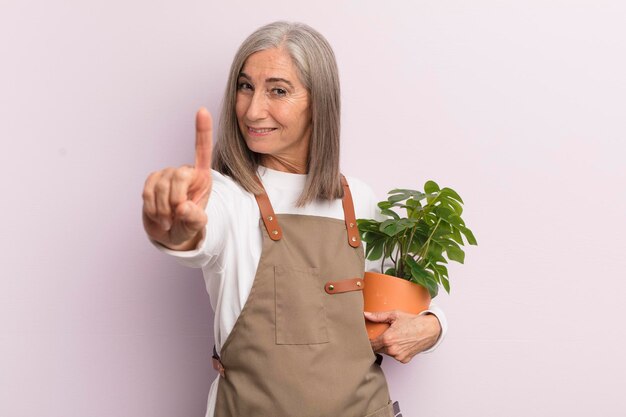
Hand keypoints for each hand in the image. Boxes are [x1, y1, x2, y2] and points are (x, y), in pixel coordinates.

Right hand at [142, 108, 212, 249]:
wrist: (170, 233)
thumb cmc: (188, 226)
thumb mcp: (196, 226)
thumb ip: (195, 219)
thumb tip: (183, 207)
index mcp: (203, 177)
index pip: (202, 151)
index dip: (202, 131)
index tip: (202, 110)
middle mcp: (185, 172)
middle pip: (179, 174)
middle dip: (176, 198)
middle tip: (177, 215)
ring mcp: (167, 175)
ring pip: (160, 185)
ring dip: (163, 208)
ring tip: (169, 220)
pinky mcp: (152, 181)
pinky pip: (148, 191)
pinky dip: (152, 207)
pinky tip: (159, 216)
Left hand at [364, 310, 441, 363]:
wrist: (428, 330)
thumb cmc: (413, 322)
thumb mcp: (395, 315)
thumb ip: (378, 316)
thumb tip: (366, 314)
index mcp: (387, 339)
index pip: (370, 344)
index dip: (366, 341)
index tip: (365, 338)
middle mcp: (392, 350)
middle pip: (376, 349)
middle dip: (376, 343)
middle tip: (380, 335)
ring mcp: (398, 356)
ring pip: (385, 353)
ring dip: (386, 347)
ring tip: (393, 338)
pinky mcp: (404, 360)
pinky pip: (395, 356)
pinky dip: (395, 351)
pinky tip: (400, 343)